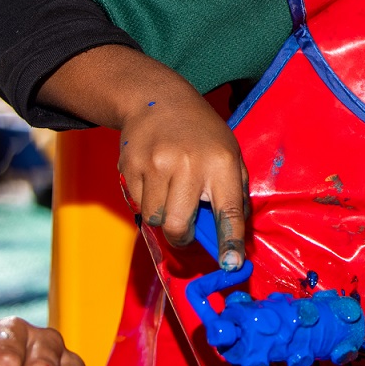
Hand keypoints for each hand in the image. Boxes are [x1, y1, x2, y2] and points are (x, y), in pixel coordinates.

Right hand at [119, 82, 248, 267]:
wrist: (158, 100)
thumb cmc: (202, 133)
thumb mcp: (230, 154)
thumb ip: (233, 192)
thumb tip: (233, 234)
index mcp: (221, 163)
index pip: (229, 212)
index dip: (230, 243)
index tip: (230, 264)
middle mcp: (188, 165)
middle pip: (179, 226)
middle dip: (183, 237)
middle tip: (187, 229)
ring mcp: (156, 165)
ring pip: (155, 219)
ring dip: (163, 217)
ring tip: (170, 195)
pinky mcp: (131, 166)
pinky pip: (137, 204)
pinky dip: (146, 201)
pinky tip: (154, 179)